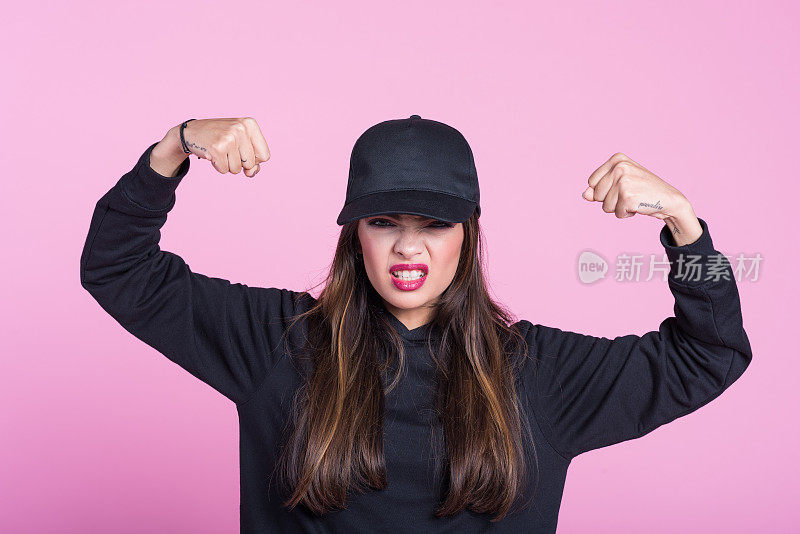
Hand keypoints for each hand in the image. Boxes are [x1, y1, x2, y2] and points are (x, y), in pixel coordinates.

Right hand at [177, 117, 270, 176]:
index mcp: (250, 124)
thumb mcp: (241, 142)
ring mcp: (229, 138)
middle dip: (240, 163)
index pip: (265, 156)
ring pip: (237, 169)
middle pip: (251, 164)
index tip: (243, 152)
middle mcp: (241, 128)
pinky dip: (218, 166)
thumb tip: (251, 172)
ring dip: (228, 165)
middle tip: (229, 150)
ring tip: (220, 151)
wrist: (192, 131)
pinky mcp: (217, 148)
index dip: (255, 160)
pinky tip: (213, 154)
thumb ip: (253, 159)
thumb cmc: (221, 138)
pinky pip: (224, 170)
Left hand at [581, 152, 701, 244]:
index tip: (621, 187)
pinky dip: (626, 214)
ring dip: (619, 208)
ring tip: (634, 200)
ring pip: (605, 206)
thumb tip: (585, 195)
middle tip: (629, 194)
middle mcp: (619, 167)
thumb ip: (599, 188)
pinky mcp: (628, 196)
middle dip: (610, 200)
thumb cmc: (643, 191)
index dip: (603, 191)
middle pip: (596, 195)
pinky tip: (638, 206)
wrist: (669, 199)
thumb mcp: (620, 184)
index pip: (591, 182)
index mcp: (617, 159)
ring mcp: (624, 181)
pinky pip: (617, 213)